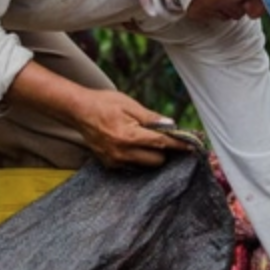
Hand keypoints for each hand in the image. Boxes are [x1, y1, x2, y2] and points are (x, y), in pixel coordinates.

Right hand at [73, 88, 194, 167]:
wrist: (78, 111)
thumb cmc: (105, 103)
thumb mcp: (130, 105)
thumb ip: (151, 118)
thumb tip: (171, 125)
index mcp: (129, 136)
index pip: (161, 144)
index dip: (178, 145)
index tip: (191, 146)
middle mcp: (122, 153)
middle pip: (156, 161)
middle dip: (164, 151)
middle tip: (164, 138)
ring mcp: (114, 161)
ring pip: (145, 166)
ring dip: (151, 155)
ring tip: (147, 140)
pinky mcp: (109, 164)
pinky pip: (132, 166)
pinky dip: (138, 157)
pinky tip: (134, 145)